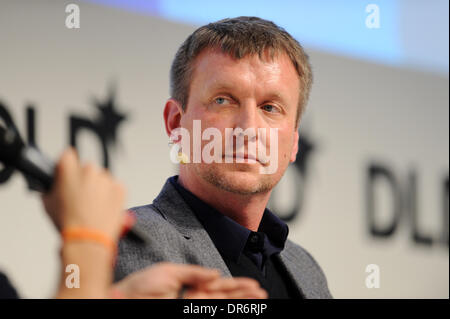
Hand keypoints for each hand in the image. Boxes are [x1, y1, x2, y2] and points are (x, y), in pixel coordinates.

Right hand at [42, 148, 125, 240]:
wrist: (88, 238)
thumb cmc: (69, 223)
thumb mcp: (47, 203)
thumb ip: (49, 188)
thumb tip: (51, 186)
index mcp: (69, 169)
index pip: (67, 155)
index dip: (66, 166)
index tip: (67, 173)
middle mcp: (89, 170)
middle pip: (86, 168)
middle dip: (83, 179)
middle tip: (80, 196)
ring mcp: (106, 178)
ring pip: (102, 179)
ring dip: (98, 188)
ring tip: (92, 206)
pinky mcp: (120, 188)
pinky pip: (114, 187)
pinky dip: (111, 195)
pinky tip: (102, 208)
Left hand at [111, 262, 267, 298]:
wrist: (124, 301)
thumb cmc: (138, 288)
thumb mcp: (168, 272)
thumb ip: (193, 272)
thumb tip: (214, 273)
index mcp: (188, 286)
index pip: (217, 286)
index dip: (235, 285)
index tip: (251, 284)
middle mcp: (192, 299)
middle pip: (224, 297)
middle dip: (243, 295)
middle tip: (261, 293)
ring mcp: (192, 308)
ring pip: (222, 305)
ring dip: (240, 302)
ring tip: (259, 298)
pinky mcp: (190, 312)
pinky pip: (214, 310)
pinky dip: (229, 309)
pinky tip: (241, 306)